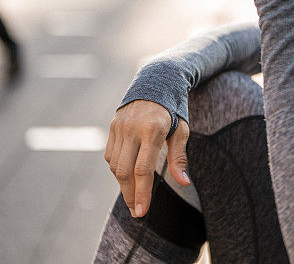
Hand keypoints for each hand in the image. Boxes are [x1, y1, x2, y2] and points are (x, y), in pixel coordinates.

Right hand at [104, 99, 190, 217]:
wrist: (156, 80)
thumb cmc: (174, 108)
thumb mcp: (182, 130)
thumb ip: (179, 157)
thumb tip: (184, 182)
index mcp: (152, 129)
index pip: (143, 169)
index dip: (141, 193)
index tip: (141, 212)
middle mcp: (131, 128)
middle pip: (124, 171)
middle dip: (130, 194)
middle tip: (137, 211)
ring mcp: (119, 127)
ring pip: (114, 165)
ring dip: (123, 184)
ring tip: (133, 196)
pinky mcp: (112, 127)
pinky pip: (110, 155)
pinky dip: (117, 169)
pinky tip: (127, 177)